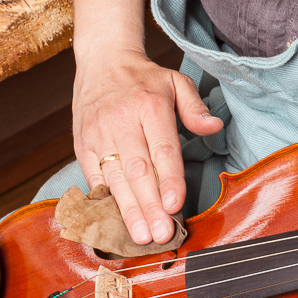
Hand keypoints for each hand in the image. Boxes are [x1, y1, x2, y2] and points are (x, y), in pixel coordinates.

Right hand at [74, 50, 222, 243]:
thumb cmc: (144, 78)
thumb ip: (195, 107)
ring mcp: (98, 135)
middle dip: (150, 205)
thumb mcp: (176, 81)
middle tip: (161, 233)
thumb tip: (214, 128)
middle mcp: (121, 121)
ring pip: (114, 179)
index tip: (176, 205)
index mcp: (149, 106)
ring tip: (140, 236)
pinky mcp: (83, 145)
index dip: (169, 179)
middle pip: (137, 170)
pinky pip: (93, 178)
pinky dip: (105, 202)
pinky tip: (115, 223)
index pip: (162, 148)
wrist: (101, 61)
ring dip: (128, 211)